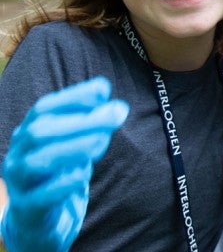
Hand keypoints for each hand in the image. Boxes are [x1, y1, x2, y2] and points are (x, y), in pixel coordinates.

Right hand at [1, 77, 128, 251]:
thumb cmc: (59, 174)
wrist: (37, 220)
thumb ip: (89, 127)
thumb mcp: (73, 146)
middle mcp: (16, 155)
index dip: (73, 96)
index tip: (104, 90)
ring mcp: (17, 183)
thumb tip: (115, 106)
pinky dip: (64, 183)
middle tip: (117, 114)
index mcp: (27, 134)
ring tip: (103, 141)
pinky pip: (41, 196)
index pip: (43, 108)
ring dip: (73, 147)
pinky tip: (83, 174)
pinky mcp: (26, 209)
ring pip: (36, 162)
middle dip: (81, 120)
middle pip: (40, 131)